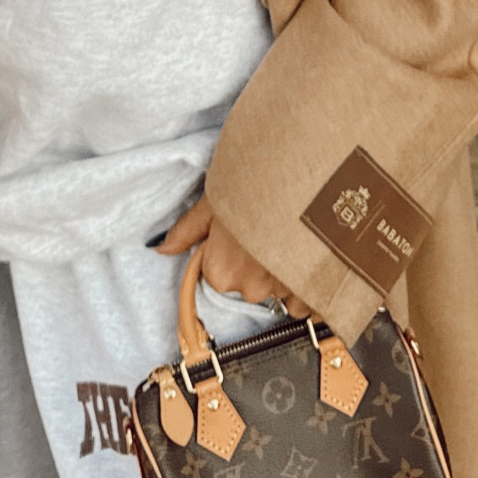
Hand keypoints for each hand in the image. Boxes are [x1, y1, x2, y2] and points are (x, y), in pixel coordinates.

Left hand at [157, 197, 313, 318]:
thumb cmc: (254, 185)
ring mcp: (284, 293)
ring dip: (288, 273)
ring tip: (295, 239)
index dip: (230, 252)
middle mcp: (251, 289)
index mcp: (220, 272)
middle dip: (260, 264)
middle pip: (252, 285)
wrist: (302, 176)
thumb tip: (161, 249)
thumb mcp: (214, 202)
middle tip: (270, 230)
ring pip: (283, 291)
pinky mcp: (315, 295)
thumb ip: (187, 230)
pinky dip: (311, 286)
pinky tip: (313, 256)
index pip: (220, 274)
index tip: (242, 233)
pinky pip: (309, 301)